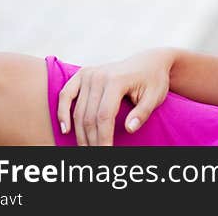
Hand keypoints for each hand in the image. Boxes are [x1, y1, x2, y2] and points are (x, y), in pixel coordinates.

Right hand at [56, 47, 175, 145]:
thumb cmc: (154, 80)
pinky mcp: (83, 74)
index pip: (104, 116)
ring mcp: (89, 74)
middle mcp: (99, 76)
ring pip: (78, 110)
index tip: (107, 152)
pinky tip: (66, 130)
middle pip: (89, 116)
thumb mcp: (155, 96)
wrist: (150, 62)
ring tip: (86, 149)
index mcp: (117, 80)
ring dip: (80, 133)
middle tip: (97, 155)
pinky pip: (66, 94)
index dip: (104, 138)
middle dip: (92, 140)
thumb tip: (130, 129)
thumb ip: (143, 113)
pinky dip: (63, 112)